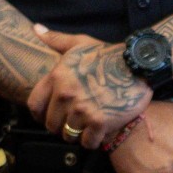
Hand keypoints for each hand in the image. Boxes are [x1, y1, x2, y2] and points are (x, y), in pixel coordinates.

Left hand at [27, 25, 151, 147]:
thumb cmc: (109, 55)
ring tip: (85, 129)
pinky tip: (98, 134)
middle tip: (72, 124)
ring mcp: (82, 110)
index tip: (49, 116)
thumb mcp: (81, 43)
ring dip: (77, 135)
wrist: (138, 66)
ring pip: (69, 135)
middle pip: (51, 124)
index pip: (34, 105)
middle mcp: (66, 95)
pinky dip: (92, 141)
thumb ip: (56, 40)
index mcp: (57, 77)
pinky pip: (88, 142)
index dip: (40, 114)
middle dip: (60, 126)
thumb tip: (36, 29)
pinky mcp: (100, 122)